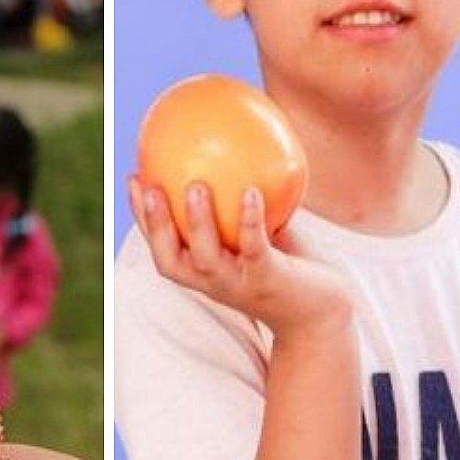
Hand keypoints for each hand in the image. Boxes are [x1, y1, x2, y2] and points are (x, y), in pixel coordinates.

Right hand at [128, 177, 352, 335]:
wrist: (325, 311)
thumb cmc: (293, 265)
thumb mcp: (266, 232)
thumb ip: (247, 202)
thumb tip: (240, 148)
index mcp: (203, 271)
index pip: (162, 247)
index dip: (143, 218)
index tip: (134, 179)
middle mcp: (213, 282)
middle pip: (170, 259)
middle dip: (155, 226)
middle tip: (148, 187)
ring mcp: (239, 284)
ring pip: (206, 258)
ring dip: (197, 222)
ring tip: (194, 186)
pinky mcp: (268, 281)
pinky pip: (255, 248)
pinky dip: (250, 221)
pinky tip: (251, 192)